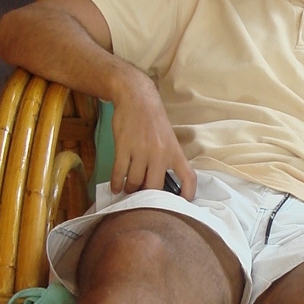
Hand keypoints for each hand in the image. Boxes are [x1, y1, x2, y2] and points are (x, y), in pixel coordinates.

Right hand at [109, 72, 195, 198]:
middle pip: (155, 187)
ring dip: (130, 190)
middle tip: (143, 199)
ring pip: (135, 182)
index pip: (188, 177)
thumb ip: (167, 158)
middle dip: (148, 197)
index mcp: (175, 151)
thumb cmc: (153, 120)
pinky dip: (116, 183)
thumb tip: (161, 183)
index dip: (188, 194)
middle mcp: (160, 153)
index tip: (183, 205)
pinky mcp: (123, 147)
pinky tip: (114, 187)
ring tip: (128, 191)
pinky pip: (119, 172)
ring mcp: (141, 151)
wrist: (137, 98)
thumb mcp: (168, 138)